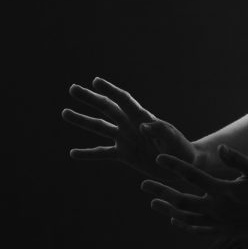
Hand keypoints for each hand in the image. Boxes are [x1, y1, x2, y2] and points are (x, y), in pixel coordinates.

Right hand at [63, 77, 198, 181]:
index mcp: (142, 117)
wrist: (182, 166)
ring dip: (82, 120)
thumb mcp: (173, 139)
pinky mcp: (124, 154)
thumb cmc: (181, 149)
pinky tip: (73, 153)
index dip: (110, 90)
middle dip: (90, 98)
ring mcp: (125, 138)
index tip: (96, 82)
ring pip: (99, 127)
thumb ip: (159, 130)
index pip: (123, 100)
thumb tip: (143, 124)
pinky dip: (88, 153)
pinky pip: (102, 152)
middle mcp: (130, 124)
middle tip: (72, 88)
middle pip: (106, 108)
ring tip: (65, 112)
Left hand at [139, 144, 247, 236]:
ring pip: (187, 218)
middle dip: (161, 191)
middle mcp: (219, 208)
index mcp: (224, 190)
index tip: (158, 159)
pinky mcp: (226, 231)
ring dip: (168, 210)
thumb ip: (236, 159)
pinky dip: (185, 225)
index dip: (174, 166)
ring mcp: (221, 222)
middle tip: (144, 184)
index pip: (192, 176)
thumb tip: (221, 148)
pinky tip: (175, 221)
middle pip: (182, 200)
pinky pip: (200, 230)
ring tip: (153, 204)